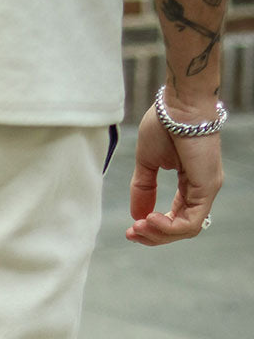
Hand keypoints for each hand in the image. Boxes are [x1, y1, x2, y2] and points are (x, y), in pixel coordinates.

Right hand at [126, 105, 222, 246]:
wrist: (179, 102)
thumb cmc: (165, 123)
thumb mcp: (147, 163)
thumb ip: (143, 189)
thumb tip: (137, 215)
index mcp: (190, 183)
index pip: (176, 217)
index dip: (153, 228)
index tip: (131, 228)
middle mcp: (202, 189)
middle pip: (181, 229)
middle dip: (153, 236)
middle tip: (131, 232)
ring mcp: (207, 189)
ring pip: (186, 230)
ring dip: (159, 234)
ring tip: (139, 225)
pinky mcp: (208, 187)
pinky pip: (190, 222)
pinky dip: (168, 227)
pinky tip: (150, 219)